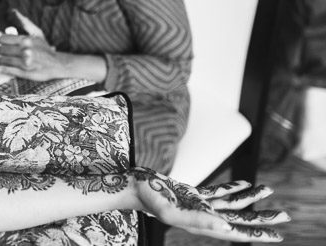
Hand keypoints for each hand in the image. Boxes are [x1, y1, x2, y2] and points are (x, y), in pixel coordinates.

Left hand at [0, 9, 68, 79]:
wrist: (58, 64)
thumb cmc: (45, 48)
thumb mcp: (37, 33)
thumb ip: (24, 22)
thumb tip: (13, 10)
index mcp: (26, 40)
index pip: (7, 38)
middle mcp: (25, 50)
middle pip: (3, 49)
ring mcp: (23, 62)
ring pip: (2, 59)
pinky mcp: (23, 72)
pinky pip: (5, 70)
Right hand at [132, 167, 288, 241]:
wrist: (133, 187)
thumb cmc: (147, 199)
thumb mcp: (171, 211)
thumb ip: (198, 220)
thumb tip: (227, 228)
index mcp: (201, 224)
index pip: (236, 232)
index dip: (257, 234)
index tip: (277, 235)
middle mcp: (204, 216)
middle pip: (239, 218)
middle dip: (262, 217)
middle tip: (285, 216)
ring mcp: (199, 204)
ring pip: (232, 203)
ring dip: (252, 197)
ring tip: (269, 190)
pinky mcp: (193, 193)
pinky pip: (218, 192)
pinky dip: (233, 188)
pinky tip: (244, 184)